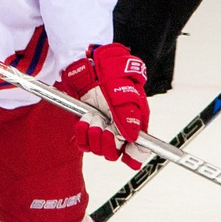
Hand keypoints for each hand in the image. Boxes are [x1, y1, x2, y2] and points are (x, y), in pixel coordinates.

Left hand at [60, 42, 149, 165]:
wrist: (90, 65)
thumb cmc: (112, 75)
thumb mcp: (125, 93)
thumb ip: (129, 117)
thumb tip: (134, 138)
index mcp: (135, 124)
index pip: (138, 151)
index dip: (133, 156)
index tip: (126, 154)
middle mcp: (119, 130)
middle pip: (114, 153)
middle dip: (107, 142)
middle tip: (104, 127)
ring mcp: (102, 129)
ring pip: (97, 149)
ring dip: (93, 134)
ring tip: (93, 117)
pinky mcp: (86, 128)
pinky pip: (83, 143)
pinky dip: (82, 133)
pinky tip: (85, 119)